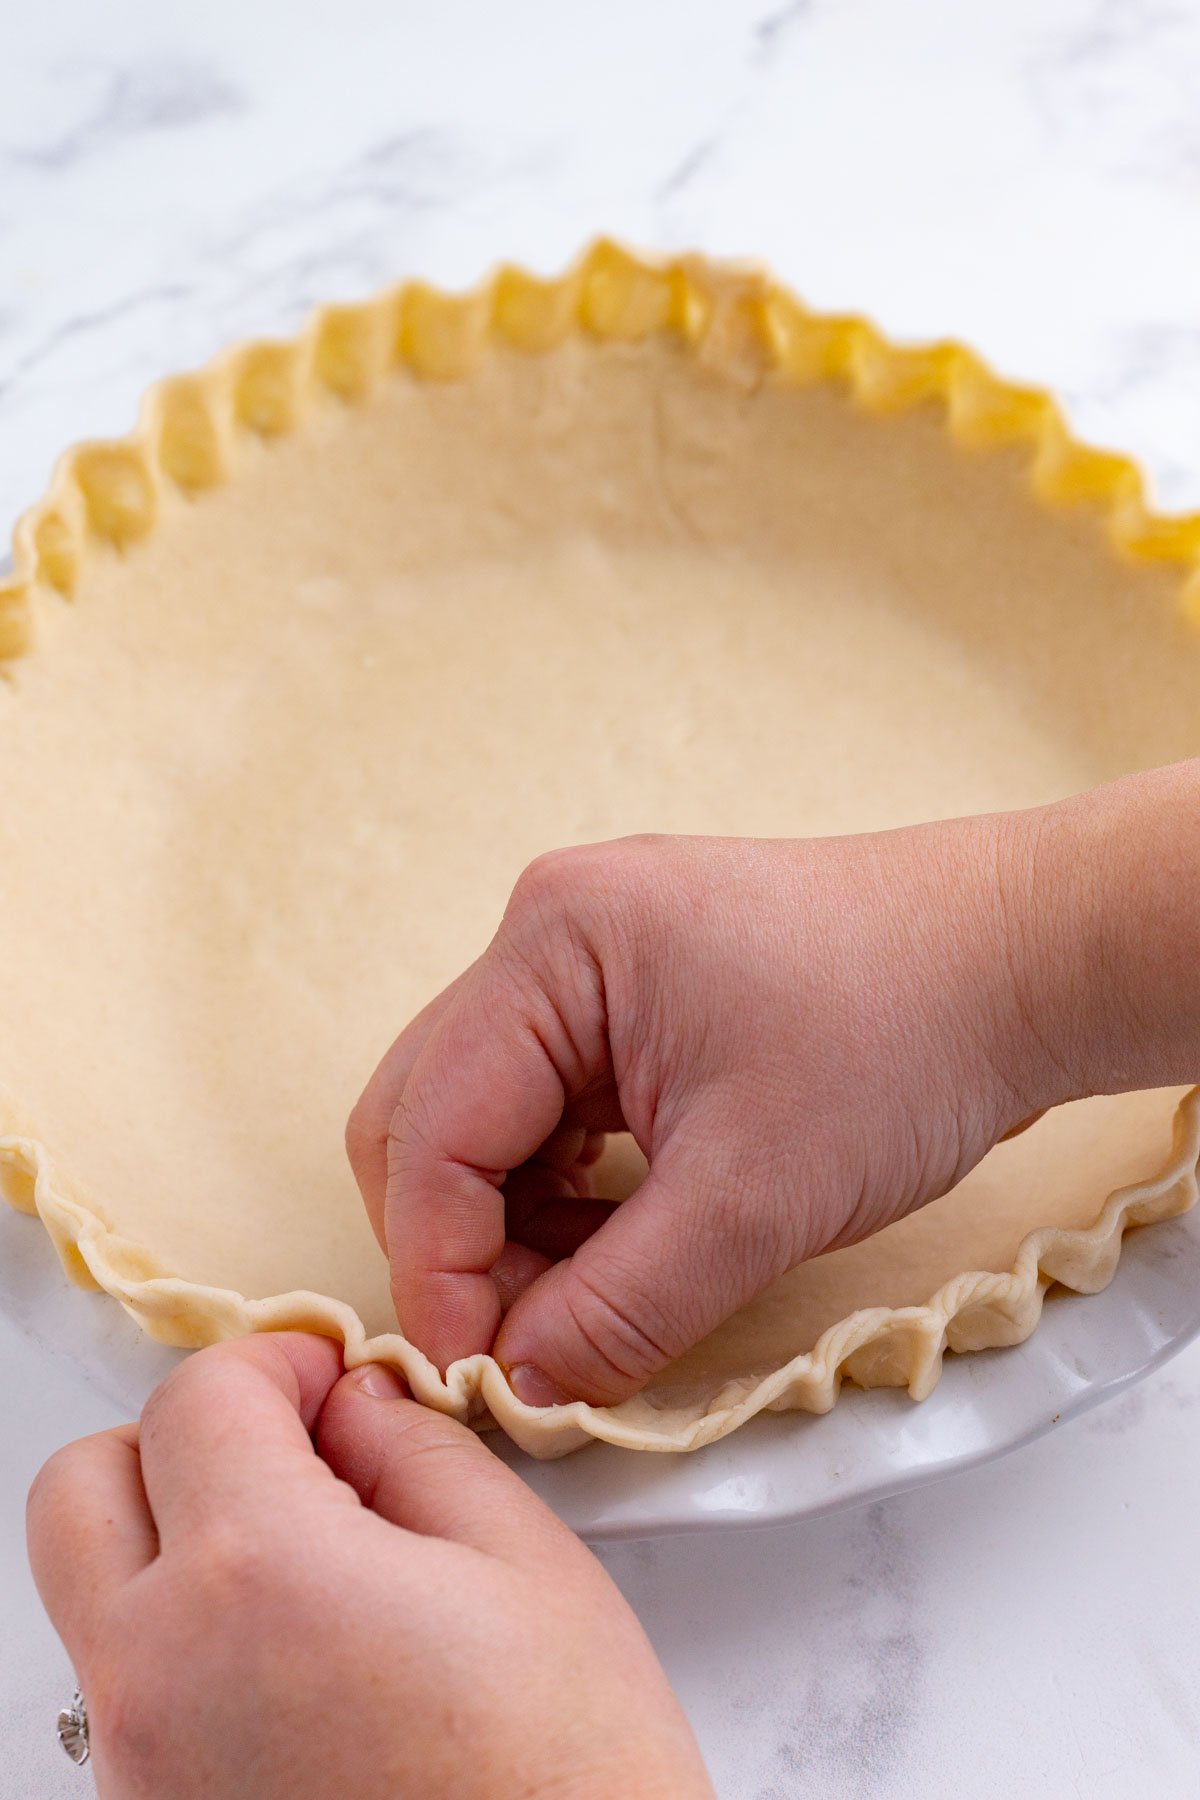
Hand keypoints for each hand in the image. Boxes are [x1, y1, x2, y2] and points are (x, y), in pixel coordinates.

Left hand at [27, 1333, 712, 1799]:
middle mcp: (159, 1677)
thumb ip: (417, 1449)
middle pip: (81, 1489)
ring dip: (180, 1545)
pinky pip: (132, 1693)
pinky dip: (192, 1645)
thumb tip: (356, 1410)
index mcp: (256, 1577)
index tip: (327, 1377)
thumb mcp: (524, 1563)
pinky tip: (309, 1664)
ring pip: (96, 1595)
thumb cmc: (569, 1782)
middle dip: (180, 1440)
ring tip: (314, 1568)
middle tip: (285, 1449)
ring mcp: (141, 1771)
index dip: (275, 1360)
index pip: (196, 1397)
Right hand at [348, 762, 1199, 1408]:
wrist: (1023, 962)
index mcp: (553, 947)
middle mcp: (548, 935)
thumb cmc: (904, 1044)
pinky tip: (619, 1247)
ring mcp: (590, 959)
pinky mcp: (634, 995)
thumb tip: (520, 1390)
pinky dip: (561, 1192)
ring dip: (511, 1226)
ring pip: (484, 1118)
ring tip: (591, 1303)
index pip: (430, 1130)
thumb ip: (618, 1310)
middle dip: (462, 1244)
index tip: (479, 1379)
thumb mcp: (752, 1200)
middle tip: (527, 1348)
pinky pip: (549, 1106)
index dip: (439, 1269)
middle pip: (429, 1115)